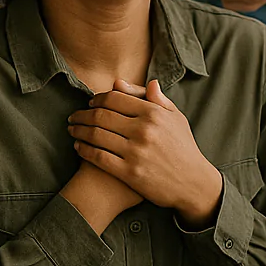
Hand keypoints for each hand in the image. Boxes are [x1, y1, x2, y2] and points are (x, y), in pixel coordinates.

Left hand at [67, 79, 223, 227]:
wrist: (193, 184)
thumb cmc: (184, 148)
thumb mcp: (176, 119)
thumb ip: (158, 99)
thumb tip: (142, 82)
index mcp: (154, 113)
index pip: (116, 98)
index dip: (98, 99)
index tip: (90, 102)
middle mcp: (144, 130)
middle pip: (102, 115)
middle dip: (82, 114)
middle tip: (73, 116)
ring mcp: (136, 152)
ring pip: (96, 135)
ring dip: (79, 131)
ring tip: (72, 130)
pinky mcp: (130, 172)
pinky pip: (99, 157)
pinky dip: (84, 150)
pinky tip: (78, 148)